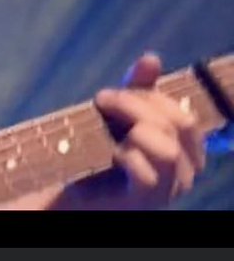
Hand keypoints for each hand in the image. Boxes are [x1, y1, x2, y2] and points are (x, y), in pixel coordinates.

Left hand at [62, 52, 206, 209]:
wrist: (72, 187)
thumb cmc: (101, 150)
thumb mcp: (121, 113)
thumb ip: (138, 88)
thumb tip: (152, 58)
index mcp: (187, 149)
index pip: (183, 116)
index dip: (149, 97)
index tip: (112, 92)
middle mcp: (186, 172)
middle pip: (177, 127)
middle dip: (136, 105)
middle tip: (102, 100)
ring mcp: (168, 190)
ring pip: (168, 151)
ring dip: (134, 131)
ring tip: (111, 132)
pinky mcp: (145, 202)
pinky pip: (149, 176)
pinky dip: (128, 157)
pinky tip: (112, 155)